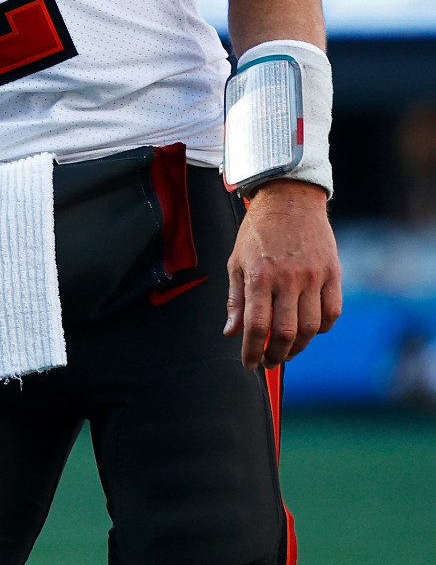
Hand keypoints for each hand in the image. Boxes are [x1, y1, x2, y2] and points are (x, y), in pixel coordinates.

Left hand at [224, 179, 341, 368]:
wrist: (289, 201)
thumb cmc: (258, 233)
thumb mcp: (236, 262)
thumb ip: (236, 300)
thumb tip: (231, 332)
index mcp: (260, 277)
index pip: (256, 325)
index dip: (252, 350)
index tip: (249, 363)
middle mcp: (288, 279)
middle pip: (286, 332)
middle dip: (276, 354)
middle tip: (269, 361)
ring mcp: (314, 277)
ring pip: (312, 327)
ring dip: (299, 346)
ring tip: (288, 351)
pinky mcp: (333, 273)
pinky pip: (332, 312)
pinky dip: (322, 328)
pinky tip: (310, 331)